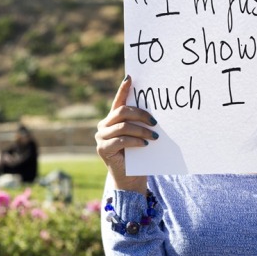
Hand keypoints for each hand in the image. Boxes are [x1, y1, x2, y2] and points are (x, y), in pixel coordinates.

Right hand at [95, 75, 157, 193]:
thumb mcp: (140, 135)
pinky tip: (145, 143)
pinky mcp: (103, 149)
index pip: (119, 101)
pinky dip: (135, 140)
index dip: (123, 89)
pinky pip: (121, 140)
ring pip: (123, 126)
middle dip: (141, 115)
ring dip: (141, 130)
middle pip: (122, 112)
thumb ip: (140, 123)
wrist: (131, 178)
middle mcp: (104, 125)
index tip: (130, 78)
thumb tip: (155, 113)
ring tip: (154, 136)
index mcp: (113, 119)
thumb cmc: (138, 155)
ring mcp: (101, 137)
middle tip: (155, 122)